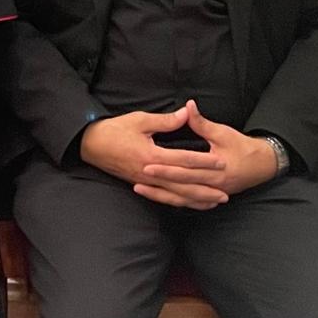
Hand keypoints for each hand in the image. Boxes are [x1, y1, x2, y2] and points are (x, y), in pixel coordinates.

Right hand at [81, 106, 225, 210]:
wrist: (92, 145)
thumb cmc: (115, 130)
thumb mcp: (140, 120)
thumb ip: (165, 121)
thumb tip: (186, 114)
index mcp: (152, 155)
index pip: (184, 160)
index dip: (204, 162)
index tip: (221, 162)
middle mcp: (151, 173)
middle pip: (183, 184)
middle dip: (206, 188)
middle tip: (225, 192)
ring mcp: (146, 182)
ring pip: (176, 196)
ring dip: (196, 199)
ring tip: (214, 201)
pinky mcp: (142, 185)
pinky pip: (165, 197)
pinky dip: (180, 202)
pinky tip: (192, 203)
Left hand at [135, 101, 279, 207]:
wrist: (263, 165)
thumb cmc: (243, 146)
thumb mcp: (223, 132)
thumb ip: (202, 123)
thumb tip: (188, 106)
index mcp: (215, 169)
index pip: (186, 170)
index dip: (166, 168)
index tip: (147, 164)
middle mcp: (213, 185)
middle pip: (181, 186)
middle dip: (159, 183)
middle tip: (139, 177)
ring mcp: (212, 193)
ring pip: (184, 199)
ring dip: (162, 195)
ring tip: (142, 190)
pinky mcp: (211, 196)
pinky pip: (191, 203)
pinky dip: (176, 202)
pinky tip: (161, 199)